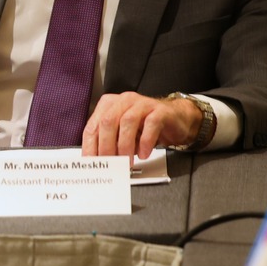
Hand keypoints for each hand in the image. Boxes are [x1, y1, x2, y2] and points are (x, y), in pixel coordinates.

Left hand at [82, 92, 201, 157]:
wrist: (176, 119)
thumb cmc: (145, 127)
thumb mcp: (122, 135)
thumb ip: (110, 143)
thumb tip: (99, 162)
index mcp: (109, 106)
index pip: (92, 126)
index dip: (90, 146)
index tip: (91, 163)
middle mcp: (123, 101)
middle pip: (108, 122)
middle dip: (106, 146)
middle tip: (110, 164)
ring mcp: (142, 104)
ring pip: (127, 122)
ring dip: (125, 145)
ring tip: (127, 162)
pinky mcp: (160, 110)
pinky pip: (151, 124)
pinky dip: (145, 142)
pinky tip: (144, 154)